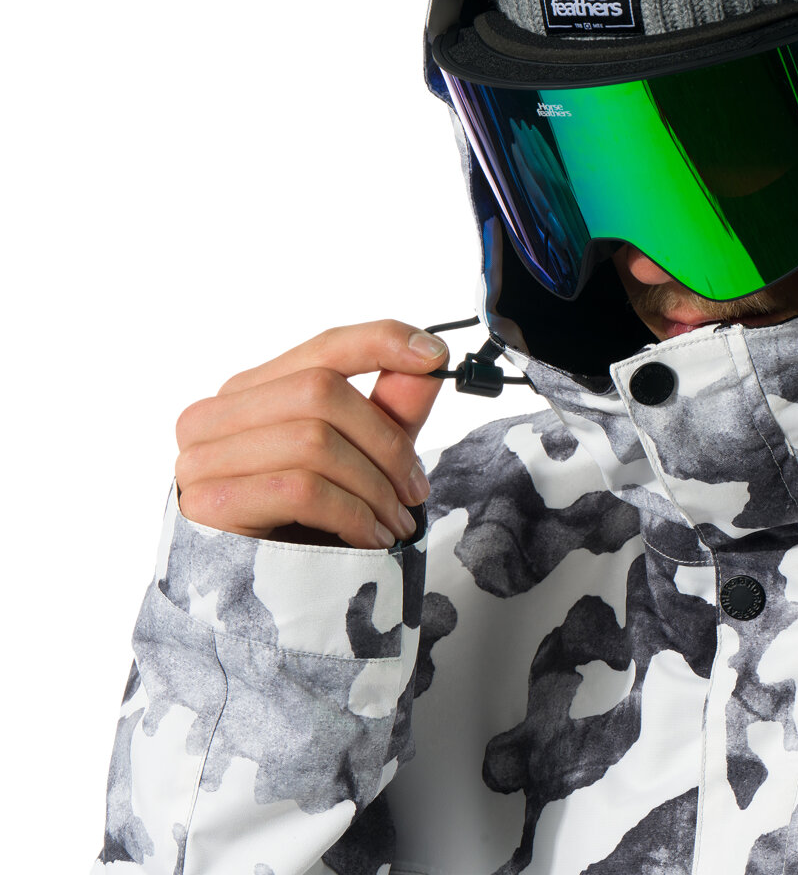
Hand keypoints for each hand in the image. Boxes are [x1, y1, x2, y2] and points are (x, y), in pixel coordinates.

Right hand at [174, 321, 448, 547]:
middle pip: (321, 391)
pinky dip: (352, 513)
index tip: (436, 355)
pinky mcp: (209, 504)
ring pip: (314, 440)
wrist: (260, 614)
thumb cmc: (305, 529)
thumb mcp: (360, 462)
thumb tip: (429, 361)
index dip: (380, 342)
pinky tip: (371, 539)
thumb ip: (388, 410)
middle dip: (386, 442)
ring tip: (396, 524)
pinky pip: (300, 489)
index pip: (321, 350)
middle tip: (416, 490)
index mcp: (250, 393)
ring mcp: (202, 458)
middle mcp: (214, 415)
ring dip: (374, 487)